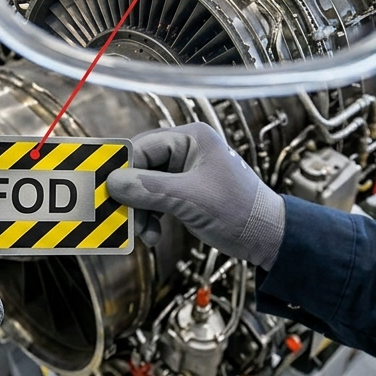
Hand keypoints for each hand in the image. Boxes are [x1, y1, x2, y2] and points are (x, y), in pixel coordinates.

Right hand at [109, 122, 284, 269]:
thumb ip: (150, 189)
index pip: (143, 147)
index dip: (124, 170)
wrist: (267, 236)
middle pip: (141, 167)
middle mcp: (186, 150)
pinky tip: (152, 233)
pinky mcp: (184, 190)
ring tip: (144, 231)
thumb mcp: (190, 199)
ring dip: (140, 210)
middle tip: (124, 215)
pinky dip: (150, 216)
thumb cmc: (240, 210)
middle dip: (132, 195)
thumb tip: (114, 183)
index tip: (109, 192)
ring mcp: (185, 171)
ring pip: (145, 185)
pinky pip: (155, 198)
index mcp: (192, 139)